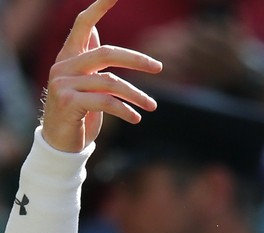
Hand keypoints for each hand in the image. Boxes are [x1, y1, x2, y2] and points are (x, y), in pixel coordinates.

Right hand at [41, 0, 161, 152]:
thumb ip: (90, 60)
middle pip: (106, 53)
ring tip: (152, 106)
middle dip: (136, 59)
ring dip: (136, 95)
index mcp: (69, 57)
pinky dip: (126, 110)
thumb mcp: (86, 85)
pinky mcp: (68, 102)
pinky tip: (136, 118)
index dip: (99, 8)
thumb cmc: (79, 114)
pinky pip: (106, 101)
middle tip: (158, 67)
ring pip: (111, 82)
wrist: (60, 144)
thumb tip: (97, 32)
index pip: (83, 25)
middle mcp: (63, 65)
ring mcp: (63, 83)